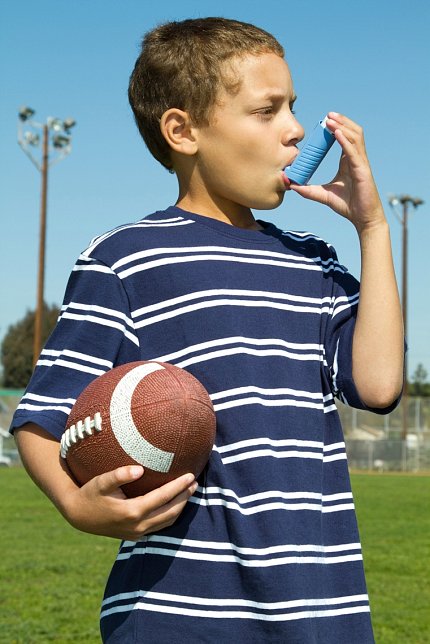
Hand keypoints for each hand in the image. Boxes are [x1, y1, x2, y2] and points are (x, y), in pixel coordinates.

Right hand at [64, 465, 196, 539]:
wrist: (78, 516)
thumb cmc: (90, 494)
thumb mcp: (101, 482)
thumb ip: (119, 475)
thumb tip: (140, 470)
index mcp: (131, 511)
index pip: (163, 497)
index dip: (178, 486)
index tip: (190, 475)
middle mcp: (137, 526)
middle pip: (170, 512)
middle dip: (184, 497)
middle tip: (195, 483)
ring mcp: (137, 533)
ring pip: (166, 522)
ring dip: (180, 507)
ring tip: (189, 492)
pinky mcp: (135, 536)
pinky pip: (159, 527)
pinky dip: (170, 515)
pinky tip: (174, 504)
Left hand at [290, 112, 385, 233]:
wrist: (362, 218)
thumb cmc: (348, 205)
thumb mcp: (324, 195)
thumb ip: (309, 190)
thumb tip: (292, 185)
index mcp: (349, 162)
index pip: (344, 138)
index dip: (336, 128)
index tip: (325, 121)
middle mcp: (356, 159)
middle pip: (352, 132)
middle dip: (341, 121)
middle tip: (328, 114)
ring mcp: (361, 163)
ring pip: (355, 137)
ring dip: (343, 126)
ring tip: (331, 119)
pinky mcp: (362, 170)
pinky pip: (354, 151)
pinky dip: (346, 141)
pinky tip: (337, 133)